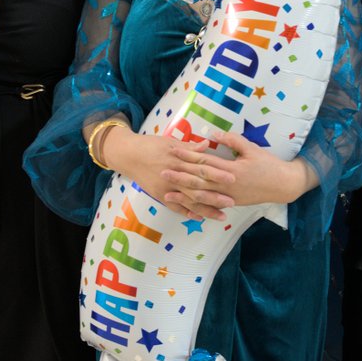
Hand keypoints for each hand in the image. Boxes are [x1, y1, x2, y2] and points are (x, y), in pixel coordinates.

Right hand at [102, 128, 230, 220]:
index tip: (233, 178)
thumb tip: (207, 145)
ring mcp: (166, 188)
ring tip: (222, 215)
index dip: (218, 173)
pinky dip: (187, 213)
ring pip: (189, 201)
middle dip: (216, 195)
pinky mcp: (159, 195)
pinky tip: (200, 218)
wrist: (128, 155)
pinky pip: (175, 207)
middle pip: (198, 187)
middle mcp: (173, 175)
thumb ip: (189, 147)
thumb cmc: (150, 145)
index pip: (202, 167)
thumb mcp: (169, 142)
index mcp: (178, 159)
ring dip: (206, 209)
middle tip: (232, 201)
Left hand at [164, 130, 309, 213]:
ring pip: (202, 196)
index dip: (188, 156)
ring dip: (183, 195)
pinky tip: (185, 206)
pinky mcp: (231, 203)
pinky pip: (210, 205)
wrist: (282, 185)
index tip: (173, 150)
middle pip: (199, 181)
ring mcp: (228, 196)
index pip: (205, 162)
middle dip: (179, 176)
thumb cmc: (268, 164)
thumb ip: (232, 140)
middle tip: (161, 171)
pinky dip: (197, 206)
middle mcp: (227, 185)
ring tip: (166, 194)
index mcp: (231, 170)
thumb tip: (213, 133)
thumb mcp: (251, 148)